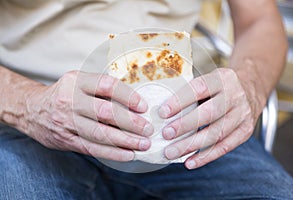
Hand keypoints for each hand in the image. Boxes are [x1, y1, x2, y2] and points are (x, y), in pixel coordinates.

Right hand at [23, 71, 153, 161]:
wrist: (32, 110)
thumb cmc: (64, 95)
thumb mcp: (78, 82)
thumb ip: (101, 89)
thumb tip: (134, 101)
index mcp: (76, 81)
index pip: (107, 86)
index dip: (128, 96)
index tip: (143, 106)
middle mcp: (70, 100)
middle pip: (105, 112)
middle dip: (131, 122)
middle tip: (148, 129)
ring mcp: (67, 122)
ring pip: (100, 133)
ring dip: (125, 140)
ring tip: (143, 144)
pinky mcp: (67, 140)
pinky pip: (92, 148)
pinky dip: (113, 153)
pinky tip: (128, 154)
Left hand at [159, 68, 263, 168]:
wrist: (252, 87)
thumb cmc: (221, 86)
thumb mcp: (209, 79)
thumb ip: (191, 92)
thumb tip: (162, 111)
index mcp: (221, 79)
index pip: (199, 88)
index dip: (180, 101)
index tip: (162, 112)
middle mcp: (234, 96)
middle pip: (210, 112)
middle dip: (185, 125)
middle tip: (166, 134)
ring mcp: (242, 114)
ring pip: (216, 133)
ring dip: (192, 145)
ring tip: (171, 152)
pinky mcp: (245, 131)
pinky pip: (225, 147)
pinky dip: (206, 156)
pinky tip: (189, 161)